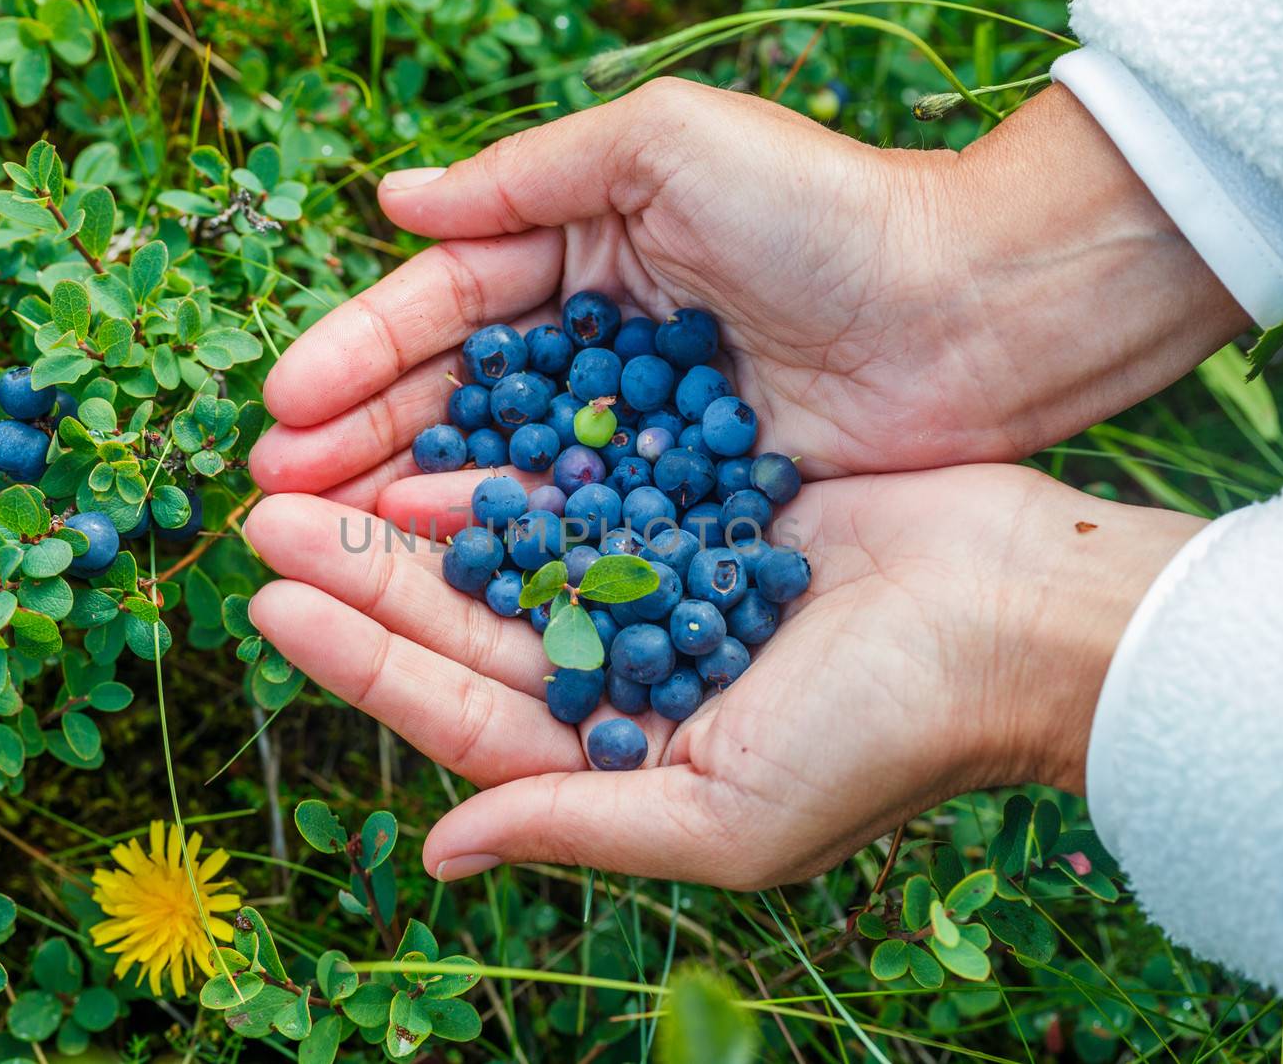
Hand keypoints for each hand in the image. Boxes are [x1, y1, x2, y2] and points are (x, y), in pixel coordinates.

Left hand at [243, 465, 1199, 886]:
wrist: (1016, 613)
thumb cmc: (887, 733)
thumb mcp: (726, 816)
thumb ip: (576, 822)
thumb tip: (437, 850)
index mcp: (620, 755)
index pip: (458, 711)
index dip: (362, 662)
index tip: (275, 606)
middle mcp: (623, 673)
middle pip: (463, 623)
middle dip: (363, 576)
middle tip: (265, 519)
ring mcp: (654, 584)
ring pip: (503, 548)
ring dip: (414, 514)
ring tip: (321, 469)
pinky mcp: (691, 508)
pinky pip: (576, 483)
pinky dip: (509, 466)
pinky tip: (438, 433)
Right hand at [251, 77, 1248, 506]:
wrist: (973, 311)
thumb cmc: (825, 210)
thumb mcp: (667, 149)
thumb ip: (528, 179)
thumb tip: (392, 198)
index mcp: (586, 248)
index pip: (447, 303)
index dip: (361, 351)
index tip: (283, 402)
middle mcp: (597, 344)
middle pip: (455, 396)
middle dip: (360, 438)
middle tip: (271, 490)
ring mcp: (635, 429)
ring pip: (498, 465)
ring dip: (405, 497)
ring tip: (319, 533)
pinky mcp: (681, 498)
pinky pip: (571, 520)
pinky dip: (500, 540)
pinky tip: (429, 565)